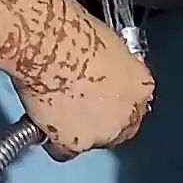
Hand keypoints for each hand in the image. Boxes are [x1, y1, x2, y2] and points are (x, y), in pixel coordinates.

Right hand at [16, 10, 155, 159]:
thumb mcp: (107, 46)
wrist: (48, 44)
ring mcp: (103, 132)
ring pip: (90, 141)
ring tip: (53, 107)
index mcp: (140, 86)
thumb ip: (111, 68)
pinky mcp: (75, 144)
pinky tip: (42, 122)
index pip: (132, 105)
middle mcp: (128, 114)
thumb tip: (98, 73)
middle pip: (116, 128)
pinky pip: (63, 150)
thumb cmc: (71, 32)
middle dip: (97, 121)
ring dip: (74, 130)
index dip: (111, 102)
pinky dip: (52, 140)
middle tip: (73, 105)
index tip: (97, 98)